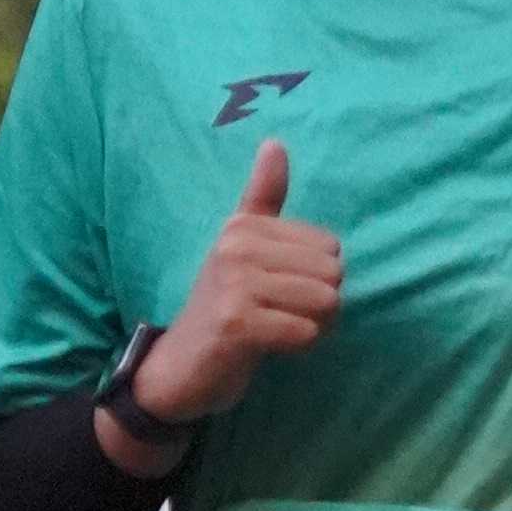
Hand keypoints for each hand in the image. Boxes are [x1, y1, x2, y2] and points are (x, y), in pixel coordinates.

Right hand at [133, 141, 343, 423]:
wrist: (178, 368)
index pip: (330, 247)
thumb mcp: (241, 248)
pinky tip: (269, 348)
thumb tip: (275, 142)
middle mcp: (236, 246)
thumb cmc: (220, 308)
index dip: (319, 279)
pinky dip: (298, 346)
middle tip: (282, 317)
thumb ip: (262, 199)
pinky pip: (306, 332)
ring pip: (325, 303)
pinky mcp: (237, 322)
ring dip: (312, 328)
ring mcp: (235, 284)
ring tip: (276, 331)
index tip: (282, 293)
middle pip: (333, 274)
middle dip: (321, 306)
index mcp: (243, 226)